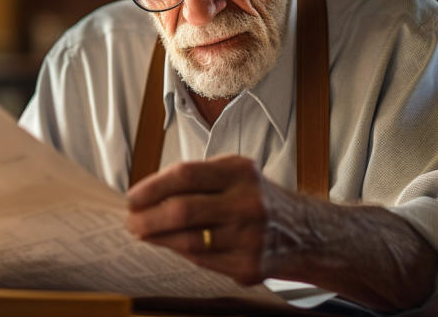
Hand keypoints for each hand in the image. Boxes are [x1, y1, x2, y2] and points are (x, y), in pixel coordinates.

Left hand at [126, 155, 437, 310]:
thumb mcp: (236, 173)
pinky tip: (170, 245)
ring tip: (143, 233)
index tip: (131, 197)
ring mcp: (250, 237)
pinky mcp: (249, 266)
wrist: (307, 232)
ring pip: (188, 240)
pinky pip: (202, 260)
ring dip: (158, 238)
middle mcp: (247, 203)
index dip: (151, 187)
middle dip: (147, 218)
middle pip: (182, 211)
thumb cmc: (257, 197)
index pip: (184, 175)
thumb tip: (146, 194)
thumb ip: (197, 178)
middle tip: (130, 222)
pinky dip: (180, 252)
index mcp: (240, 171)